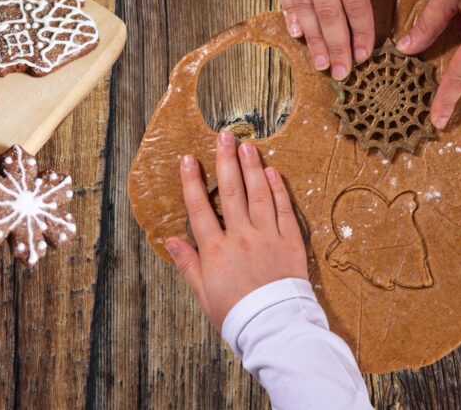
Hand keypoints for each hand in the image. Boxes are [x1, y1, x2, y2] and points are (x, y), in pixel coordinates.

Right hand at [164, 131, 307, 328]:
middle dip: (225, 161)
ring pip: (258, 194)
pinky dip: (277, 189)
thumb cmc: (236, 313)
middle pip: (231, 192)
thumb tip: (170, 239)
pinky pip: (282, 209)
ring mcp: (267, 236)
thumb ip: (188, 263)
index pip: (200, 209)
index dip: (192, 182)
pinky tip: (271, 172)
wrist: (273, 325)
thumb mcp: (203, 293)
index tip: (188, 159)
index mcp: (216, 250)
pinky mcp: (290, 240)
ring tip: (247, 144)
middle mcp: (241, 237)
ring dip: (251, 167)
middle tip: (223, 136)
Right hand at [264, 0, 414, 80]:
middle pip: (329, 14)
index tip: (365, 55)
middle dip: (338, 47)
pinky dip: (291, 14)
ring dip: (314, 40)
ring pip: (305, 9)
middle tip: (343, 73)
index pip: (355, 2)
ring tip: (321, 63)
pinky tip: (296, 32)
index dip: (361, 32)